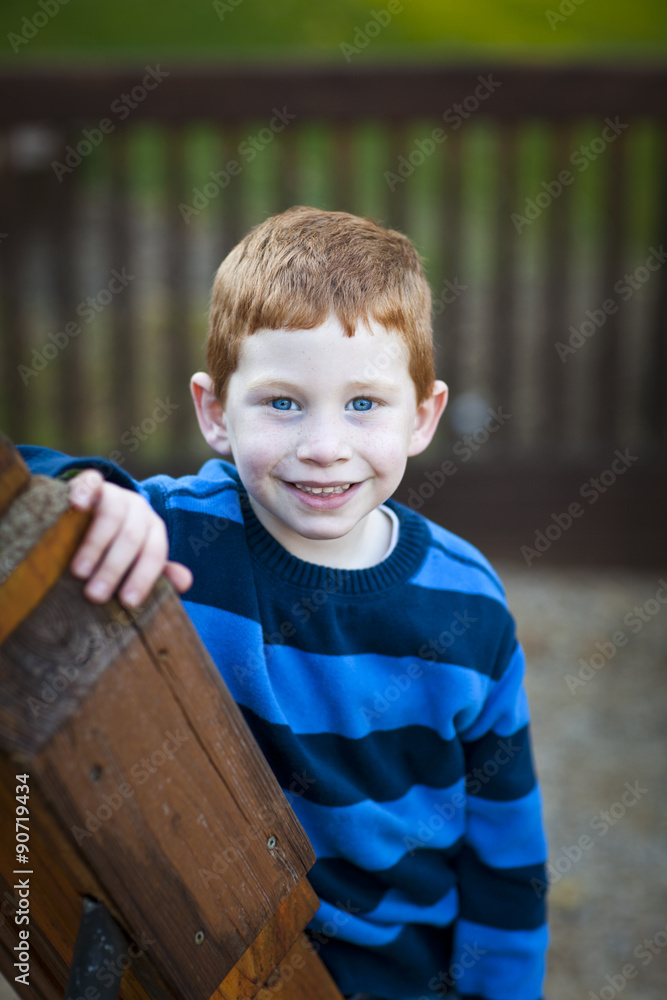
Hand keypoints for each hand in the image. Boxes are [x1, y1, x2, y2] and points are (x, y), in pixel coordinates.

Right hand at [67, 469, 192, 607]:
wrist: (92, 509)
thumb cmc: (114, 546)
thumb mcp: (135, 560)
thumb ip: (156, 573)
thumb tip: (186, 583)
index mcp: (153, 530)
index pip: (155, 554)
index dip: (143, 578)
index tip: (128, 602)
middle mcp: (138, 509)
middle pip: (132, 537)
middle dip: (115, 569)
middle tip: (95, 596)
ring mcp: (115, 493)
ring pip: (111, 514)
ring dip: (95, 545)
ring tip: (79, 572)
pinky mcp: (91, 483)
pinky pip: (90, 482)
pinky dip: (83, 493)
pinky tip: (76, 507)